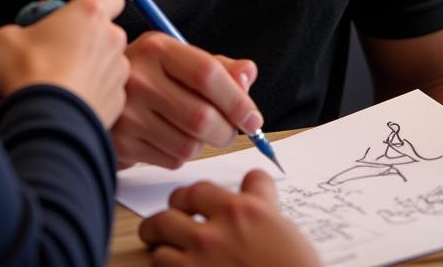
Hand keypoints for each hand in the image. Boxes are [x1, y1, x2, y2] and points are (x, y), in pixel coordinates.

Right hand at [0, 0, 129, 128]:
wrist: (43, 121)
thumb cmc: (27, 73)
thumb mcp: (5, 39)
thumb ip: (21, 30)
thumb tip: (20, 38)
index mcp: (90, 13)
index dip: (99, 4)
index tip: (82, 16)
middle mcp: (112, 37)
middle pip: (108, 32)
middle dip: (90, 41)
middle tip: (61, 54)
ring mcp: (118, 69)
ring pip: (109, 62)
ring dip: (92, 68)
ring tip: (63, 82)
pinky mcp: (117, 99)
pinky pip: (107, 90)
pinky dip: (93, 94)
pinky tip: (70, 101)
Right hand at [113, 33, 262, 168]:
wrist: (95, 91)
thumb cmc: (148, 73)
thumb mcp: (179, 58)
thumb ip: (218, 66)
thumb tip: (248, 74)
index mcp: (158, 48)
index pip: (207, 74)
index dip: (237, 100)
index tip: (253, 118)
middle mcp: (138, 77)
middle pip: (201, 116)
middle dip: (226, 130)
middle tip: (229, 130)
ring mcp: (127, 111)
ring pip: (189, 144)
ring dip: (203, 143)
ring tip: (192, 129)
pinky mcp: (121, 142)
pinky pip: (172, 160)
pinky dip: (181, 155)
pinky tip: (169, 137)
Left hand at [139, 170, 318, 266]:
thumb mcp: (284, 230)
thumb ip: (263, 206)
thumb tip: (255, 192)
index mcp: (246, 211)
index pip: (215, 184)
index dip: (204, 192)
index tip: (202, 198)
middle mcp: (218, 229)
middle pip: (182, 198)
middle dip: (176, 204)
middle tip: (175, 212)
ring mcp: (200, 256)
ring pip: (161, 228)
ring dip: (160, 233)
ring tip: (159, 237)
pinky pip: (159, 262)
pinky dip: (161, 260)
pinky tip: (170, 262)